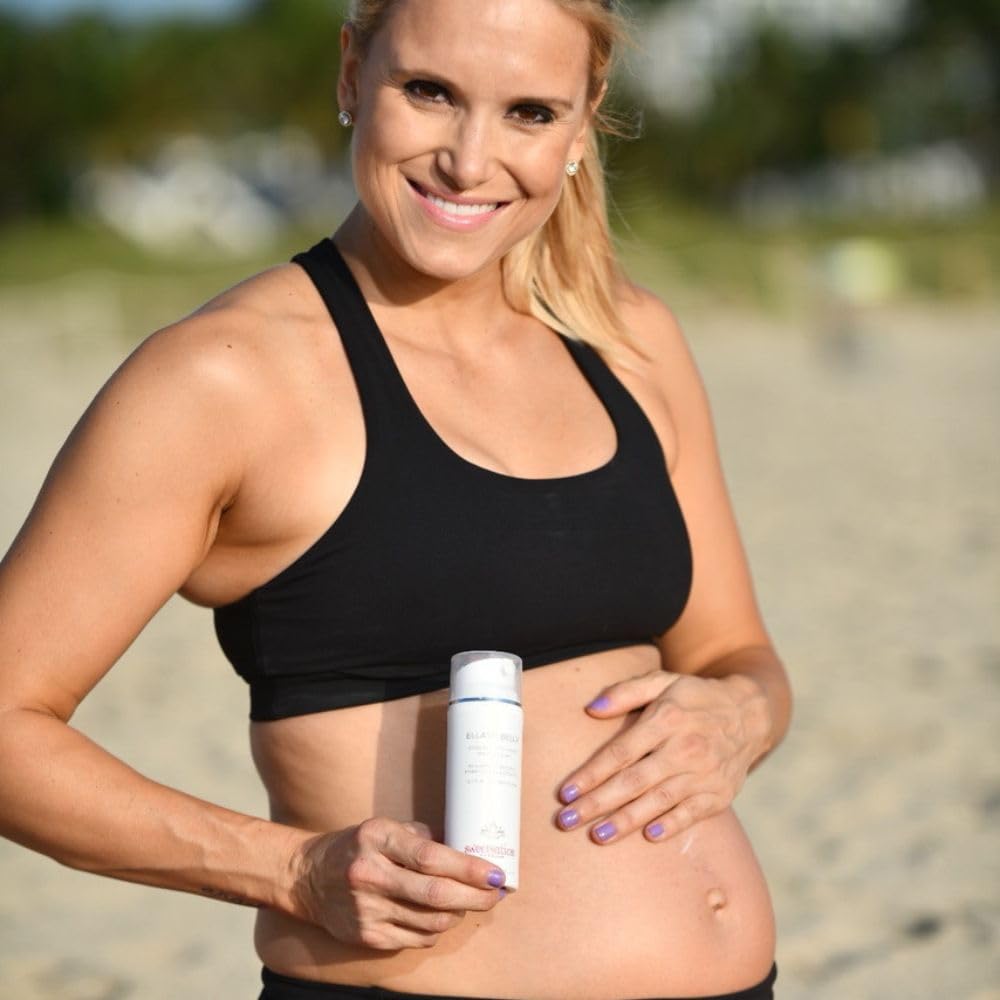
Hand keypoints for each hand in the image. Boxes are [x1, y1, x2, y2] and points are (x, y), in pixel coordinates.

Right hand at [292, 818, 505, 949]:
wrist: (307, 877)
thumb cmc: (358, 847)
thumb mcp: (386, 829)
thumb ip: (424, 838)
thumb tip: (470, 847)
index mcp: (377, 839)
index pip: (432, 857)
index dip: (469, 868)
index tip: (495, 874)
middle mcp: (370, 875)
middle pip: (436, 895)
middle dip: (475, 897)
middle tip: (496, 894)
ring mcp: (367, 910)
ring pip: (431, 921)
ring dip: (458, 913)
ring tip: (469, 902)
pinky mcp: (367, 936)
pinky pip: (416, 939)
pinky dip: (436, 929)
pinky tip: (441, 916)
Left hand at [555, 669, 769, 844]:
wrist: (749, 713)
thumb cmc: (693, 698)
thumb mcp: (662, 681)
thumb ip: (625, 692)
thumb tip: (591, 708)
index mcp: (666, 719)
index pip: (620, 752)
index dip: (590, 774)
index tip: (565, 793)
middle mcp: (685, 747)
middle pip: (634, 781)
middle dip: (598, 803)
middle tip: (567, 821)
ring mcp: (705, 773)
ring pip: (659, 800)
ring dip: (627, 821)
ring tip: (598, 836)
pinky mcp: (721, 793)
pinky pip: (692, 813)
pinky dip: (672, 824)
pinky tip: (649, 836)